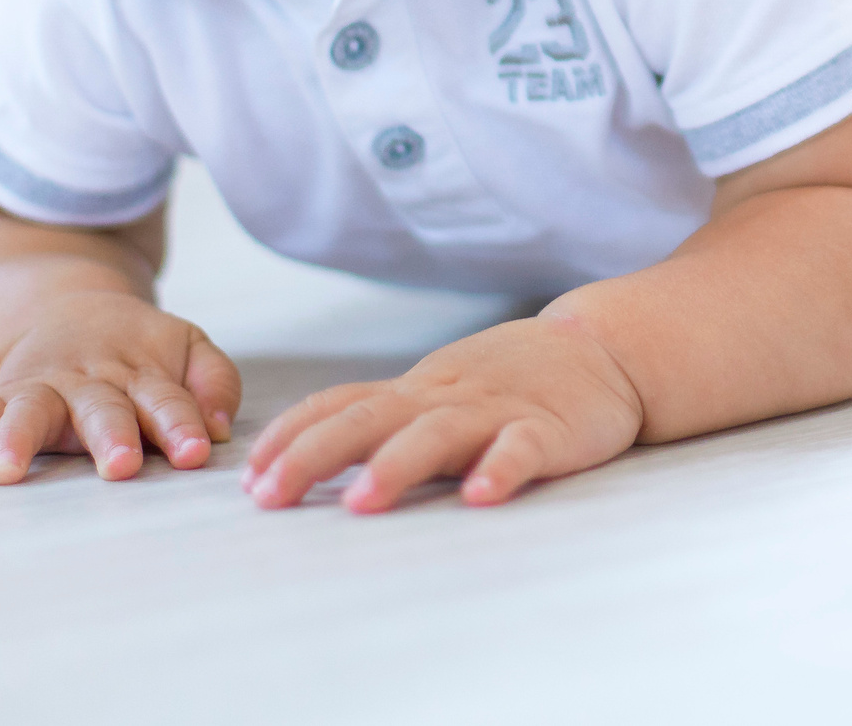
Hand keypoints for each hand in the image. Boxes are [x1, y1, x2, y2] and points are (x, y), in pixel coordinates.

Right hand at [0, 290, 240, 484]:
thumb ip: (214, 380)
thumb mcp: (185, 346)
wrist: (60, 310)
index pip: (167, 400)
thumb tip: (223, 426)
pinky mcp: (1, 400)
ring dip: (19, 440)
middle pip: (103, 409)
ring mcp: (43, 391)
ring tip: (7, 471)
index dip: (182, 424)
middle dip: (112, 436)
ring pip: (31, 411)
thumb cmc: (135, 349)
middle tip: (121, 464)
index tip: (197, 451)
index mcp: (143, 372)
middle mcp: (90, 383)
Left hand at [241, 316, 643, 512]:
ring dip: (396, 466)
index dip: (289, 437)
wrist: (603, 349)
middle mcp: (444, 397)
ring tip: (360, 503)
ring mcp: (496, 411)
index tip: (248, 478)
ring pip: (438, 434)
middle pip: (369, 419)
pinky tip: (480, 498)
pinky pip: (522, 449)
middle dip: (314, 457)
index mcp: (415, 391)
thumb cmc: (510, 379)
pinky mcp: (549, 430)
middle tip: (271, 497)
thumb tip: (306, 462)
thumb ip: (386, 420)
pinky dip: (500, 470)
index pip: (338, 405)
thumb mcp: (438, 390)